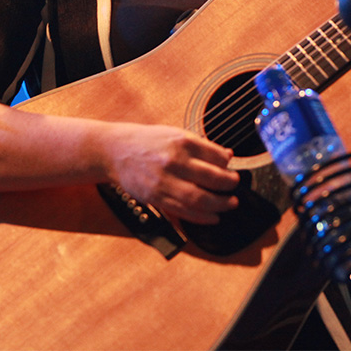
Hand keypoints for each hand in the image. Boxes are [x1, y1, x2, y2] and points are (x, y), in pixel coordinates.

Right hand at [102, 122, 239, 224]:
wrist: (115, 151)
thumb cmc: (148, 141)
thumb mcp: (175, 134)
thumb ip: (202, 145)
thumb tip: (228, 156)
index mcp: (181, 142)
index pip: (215, 156)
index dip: (228, 165)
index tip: (232, 169)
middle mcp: (174, 161)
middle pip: (211, 178)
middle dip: (229, 185)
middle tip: (235, 187)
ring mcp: (164, 181)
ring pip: (199, 198)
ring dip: (219, 204)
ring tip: (230, 204)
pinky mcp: (156, 197)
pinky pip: (183, 211)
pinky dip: (201, 217)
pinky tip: (213, 216)